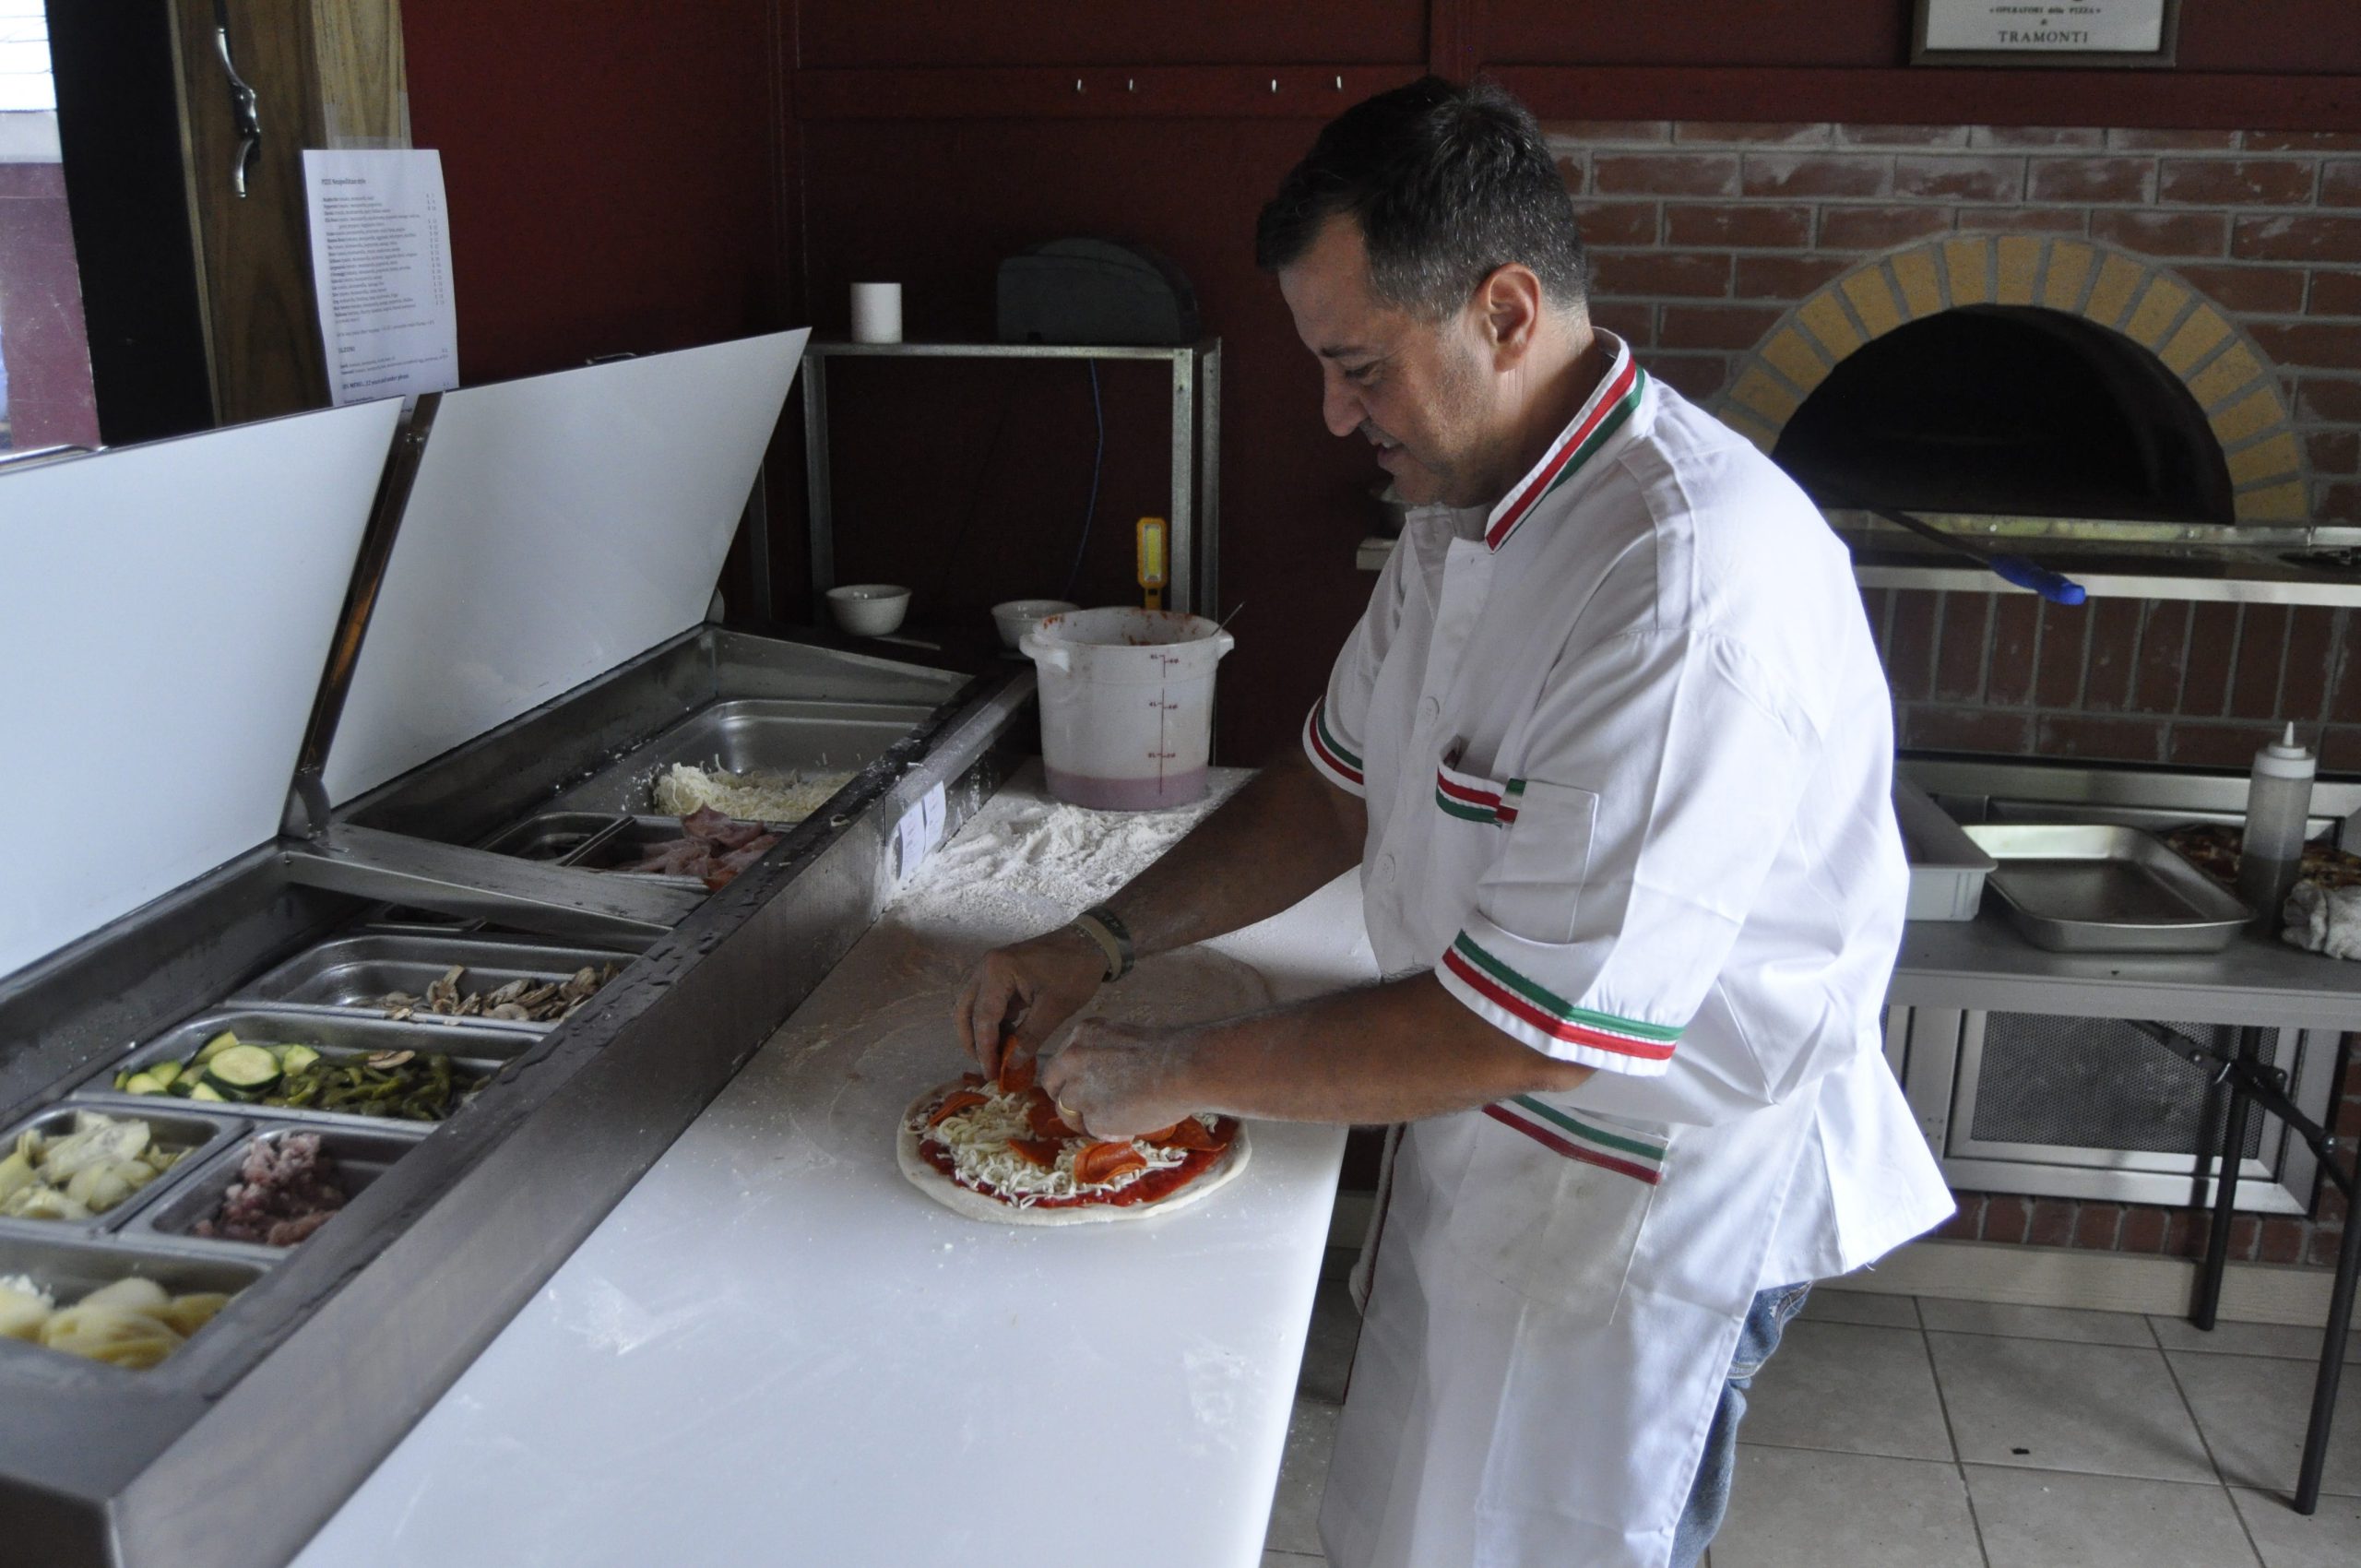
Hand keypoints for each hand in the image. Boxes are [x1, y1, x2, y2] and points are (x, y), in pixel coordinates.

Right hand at [952, 926, 1105, 1080]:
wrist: (1090, 943)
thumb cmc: (1074, 971)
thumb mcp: (1055, 1008)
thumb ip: (1030, 1037)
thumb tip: (1011, 1064)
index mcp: (998, 971)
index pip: (983, 1018)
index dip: (985, 1050)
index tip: (991, 1074)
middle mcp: (986, 967)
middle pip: (965, 1011)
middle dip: (972, 1041)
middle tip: (986, 1066)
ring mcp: (991, 969)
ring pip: (972, 1006)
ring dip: (980, 1032)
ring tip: (997, 1056)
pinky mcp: (1000, 974)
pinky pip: (987, 1002)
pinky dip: (993, 1022)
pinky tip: (1007, 1039)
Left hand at [1038, 1020, 1204, 1138]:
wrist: (1184, 1069)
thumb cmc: (1169, 1053)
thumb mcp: (1125, 1040)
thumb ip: (1104, 1056)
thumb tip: (1103, 1080)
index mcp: (1082, 1034)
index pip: (1062, 1061)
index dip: (1073, 1077)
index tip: (1087, 1088)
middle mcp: (1072, 1058)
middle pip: (1052, 1085)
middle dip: (1067, 1100)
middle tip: (1089, 1111)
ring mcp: (1079, 1089)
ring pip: (1068, 1113)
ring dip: (1090, 1119)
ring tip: (1121, 1119)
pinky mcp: (1092, 1118)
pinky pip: (1094, 1131)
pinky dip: (1110, 1132)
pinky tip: (1132, 1126)